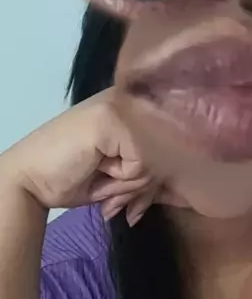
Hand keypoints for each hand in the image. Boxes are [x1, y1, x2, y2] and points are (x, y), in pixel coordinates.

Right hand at [0, 89, 154, 225]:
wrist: (28, 179)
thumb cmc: (70, 176)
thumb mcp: (116, 175)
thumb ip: (146, 177)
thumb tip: (175, 191)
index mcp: (132, 107)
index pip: (169, 139)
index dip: (158, 175)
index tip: (140, 197)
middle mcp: (130, 99)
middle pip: (166, 151)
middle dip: (143, 187)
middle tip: (114, 200)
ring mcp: (121, 105)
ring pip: (155, 158)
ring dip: (129, 184)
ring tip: (101, 179)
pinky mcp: (113, 119)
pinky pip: (140, 162)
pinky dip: (121, 178)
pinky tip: (96, 170)